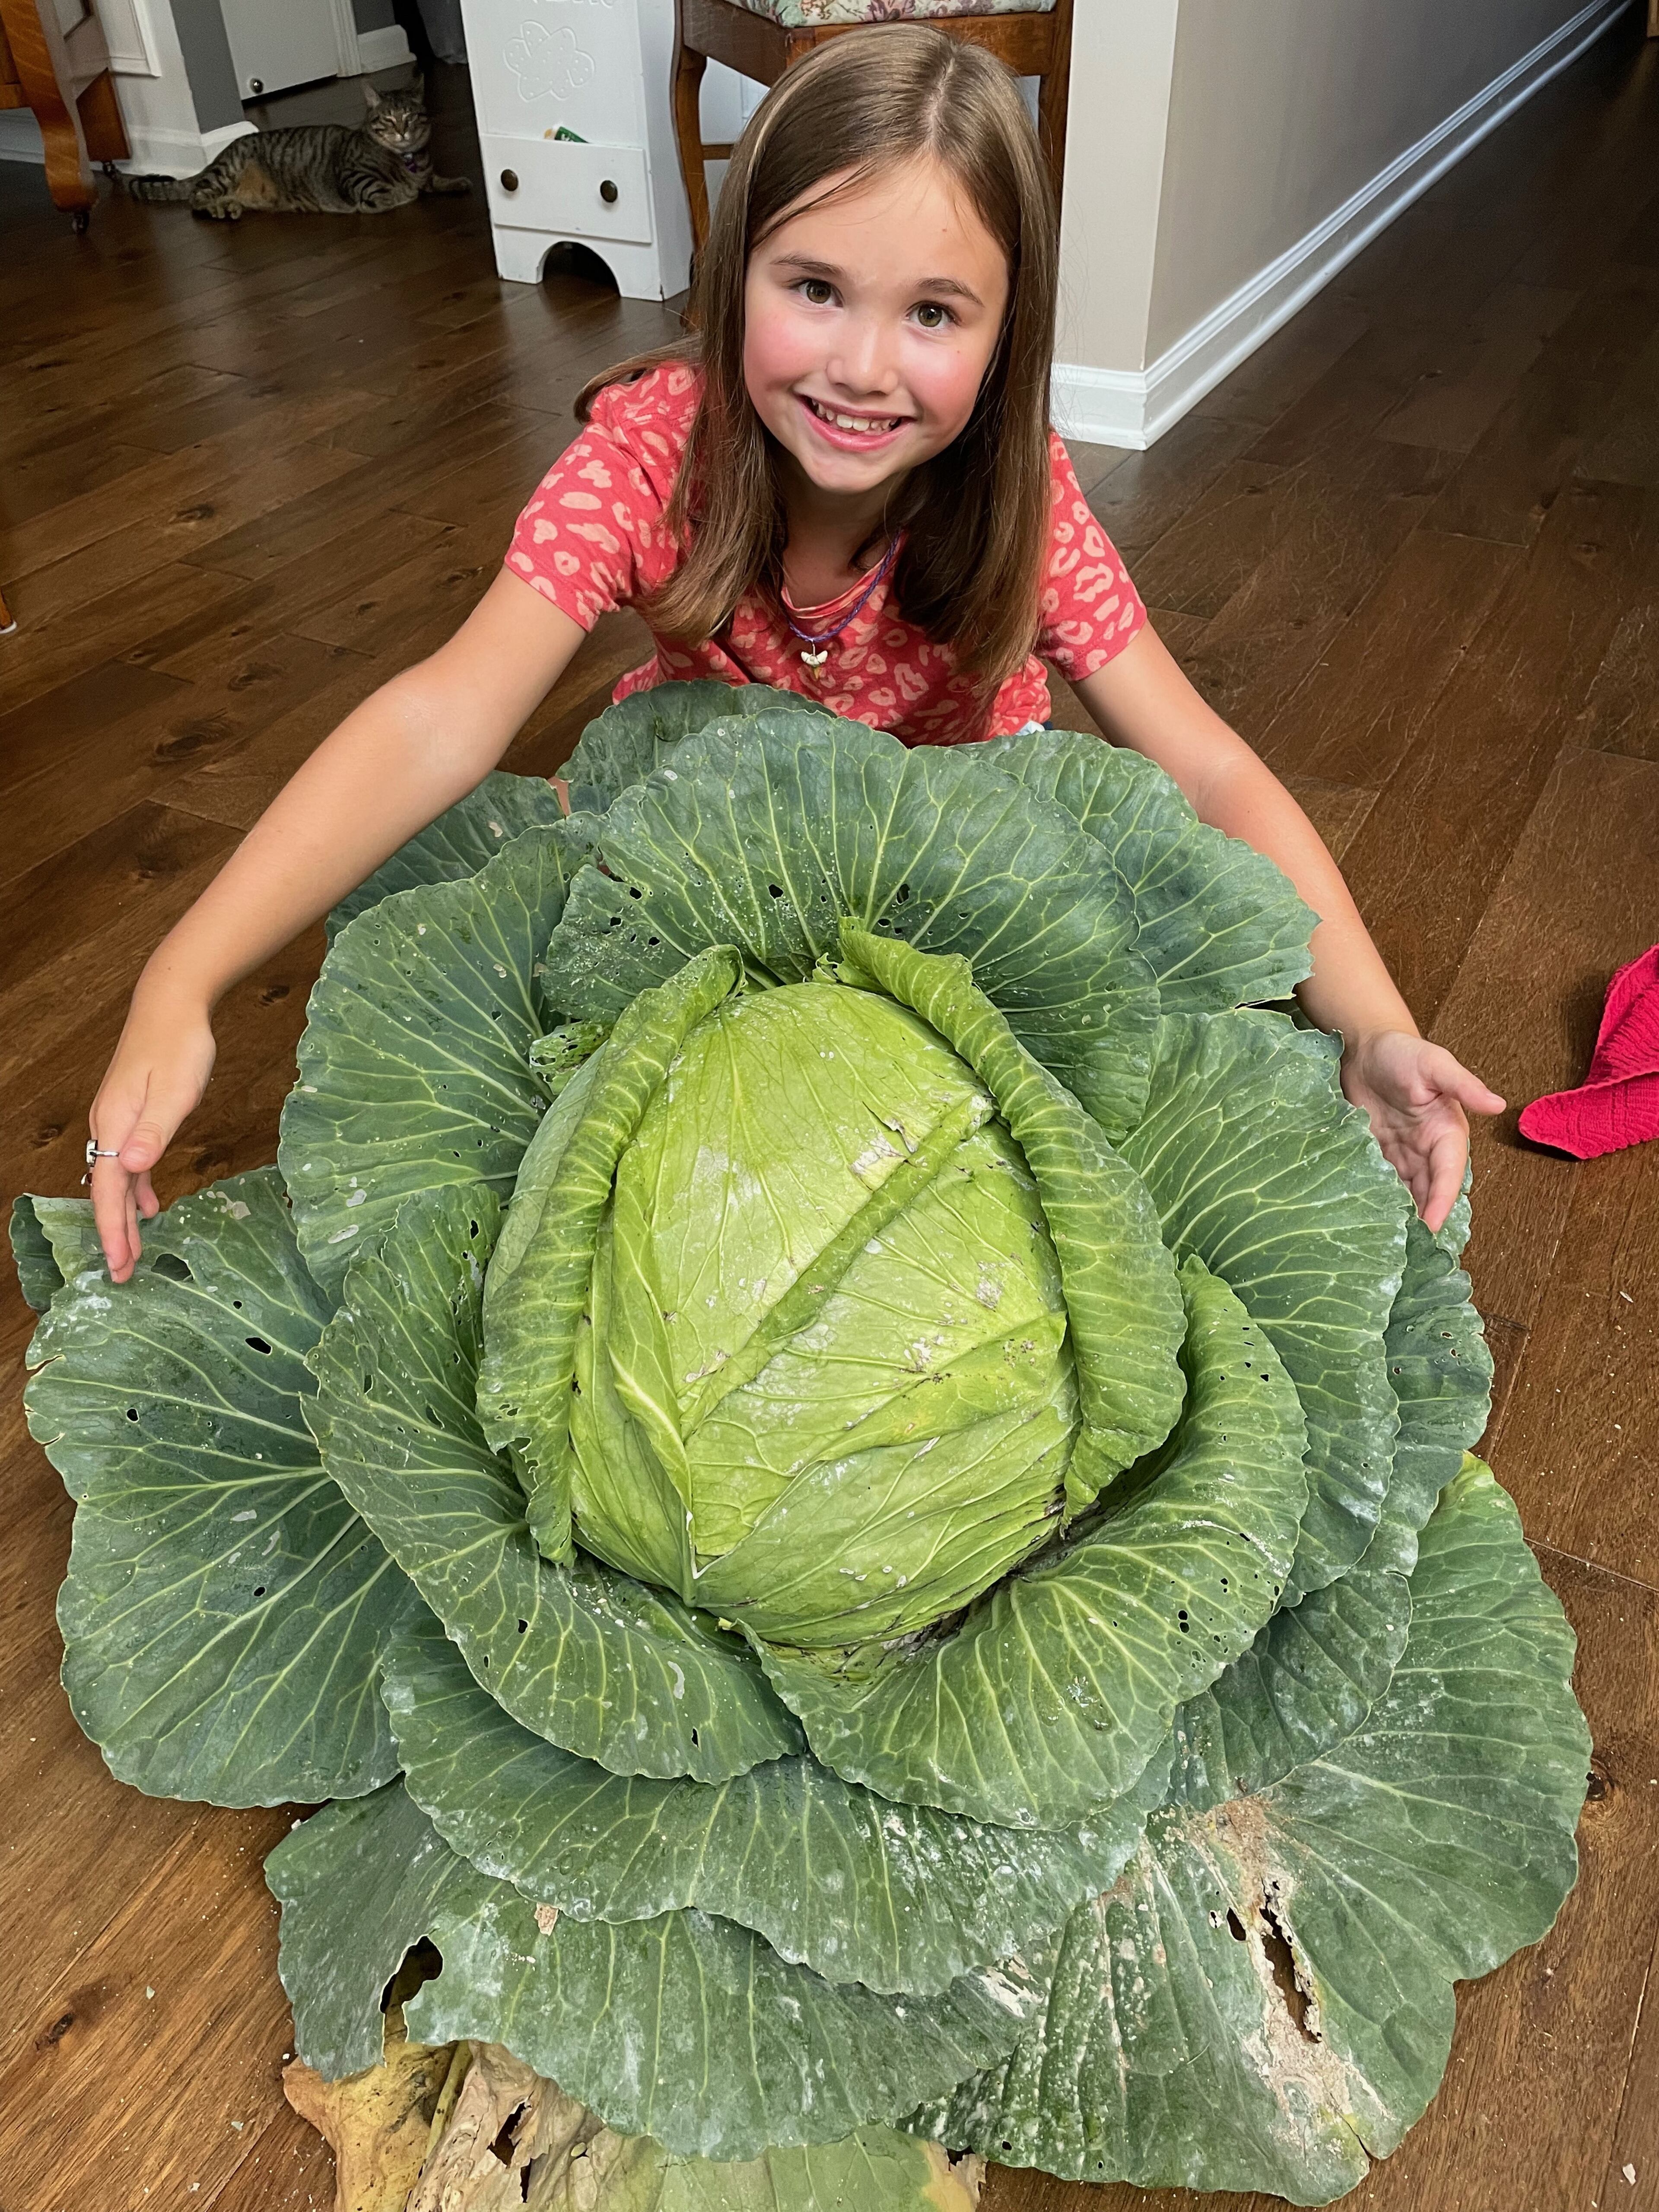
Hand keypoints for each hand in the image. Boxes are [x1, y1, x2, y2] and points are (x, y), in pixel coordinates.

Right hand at [88, 987, 217, 1283]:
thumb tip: (132, 1167)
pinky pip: (129, 1162)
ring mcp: (119, 1121)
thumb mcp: (176, 1090)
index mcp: (116, 1125)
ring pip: (118, 1180)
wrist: (171, 1005)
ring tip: (132, 1251)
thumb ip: (155, 1130)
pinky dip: (137, 1189)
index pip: (108, 1190)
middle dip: (115, 1234)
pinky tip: (149, 1207)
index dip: (113, 1229)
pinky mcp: (132, 1114)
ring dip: (125, 1216)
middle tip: (123, 1274)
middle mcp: (109, 1126)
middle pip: (108, 1192)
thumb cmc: (178, 1045)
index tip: (119, 1264)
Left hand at [1340, 1029, 1504, 1234]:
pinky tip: (1370, 1219)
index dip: (1442, 1200)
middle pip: (1429, 1191)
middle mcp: (1427, 1150)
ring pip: (1406, 1192)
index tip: (1433, 1225)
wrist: (1364, 1048)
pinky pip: (1382, 1183)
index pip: (1448, 1173)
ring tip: (1392, 1242)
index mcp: (1447, 1133)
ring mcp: (1401, 1155)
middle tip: (1412, 1248)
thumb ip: (1464, 1085)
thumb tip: (1498, 1104)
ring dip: (1402, 1215)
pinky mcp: (1377, 1155)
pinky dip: (1380, 1200)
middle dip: (1424, 1218)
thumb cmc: (1403, 1053)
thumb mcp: (1435, 1065)